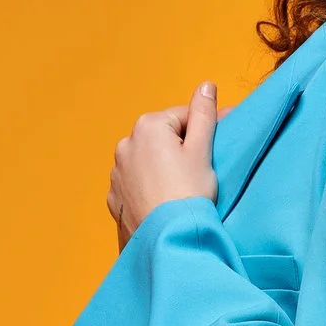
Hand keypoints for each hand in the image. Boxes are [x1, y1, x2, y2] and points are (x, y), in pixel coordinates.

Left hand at [109, 82, 219, 243]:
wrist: (167, 240)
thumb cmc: (189, 194)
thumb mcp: (202, 150)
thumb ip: (204, 114)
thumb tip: (206, 85)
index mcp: (148, 126)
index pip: (183, 118)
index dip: (201, 135)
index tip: (211, 155)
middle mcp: (125, 144)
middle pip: (163, 138)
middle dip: (179, 151)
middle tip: (196, 176)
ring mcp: (116, 172)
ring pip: (147, 161)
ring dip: (162, 169)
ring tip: (179, 191)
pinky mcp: (114, 197)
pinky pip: (135, 184)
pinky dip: (148, 189)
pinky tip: (162, 203)